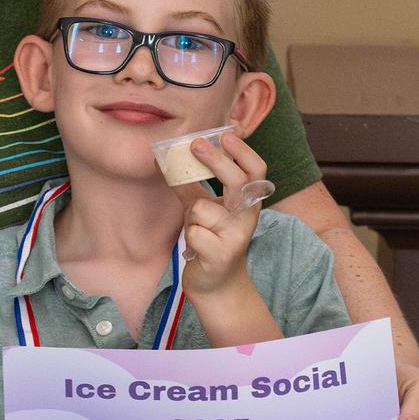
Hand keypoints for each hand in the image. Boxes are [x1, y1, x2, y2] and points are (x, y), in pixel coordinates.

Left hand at [171, 132, 267, 297]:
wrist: (218, 283)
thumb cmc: (211, 238)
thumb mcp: (202, 208)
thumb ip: (188, 185)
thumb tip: (162, 159)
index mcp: (246, 200)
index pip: (256, 171)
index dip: (243, 152)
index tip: (226, 135)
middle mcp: (247, 215)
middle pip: (236, 180)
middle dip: (215, 161)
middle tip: (195, 143)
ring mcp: (237, 235)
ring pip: (202, 208)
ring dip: (191, 217)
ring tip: (198, 231)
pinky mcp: (222, 254)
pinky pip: (194, 232)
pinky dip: (190, 237)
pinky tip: (198, 249)